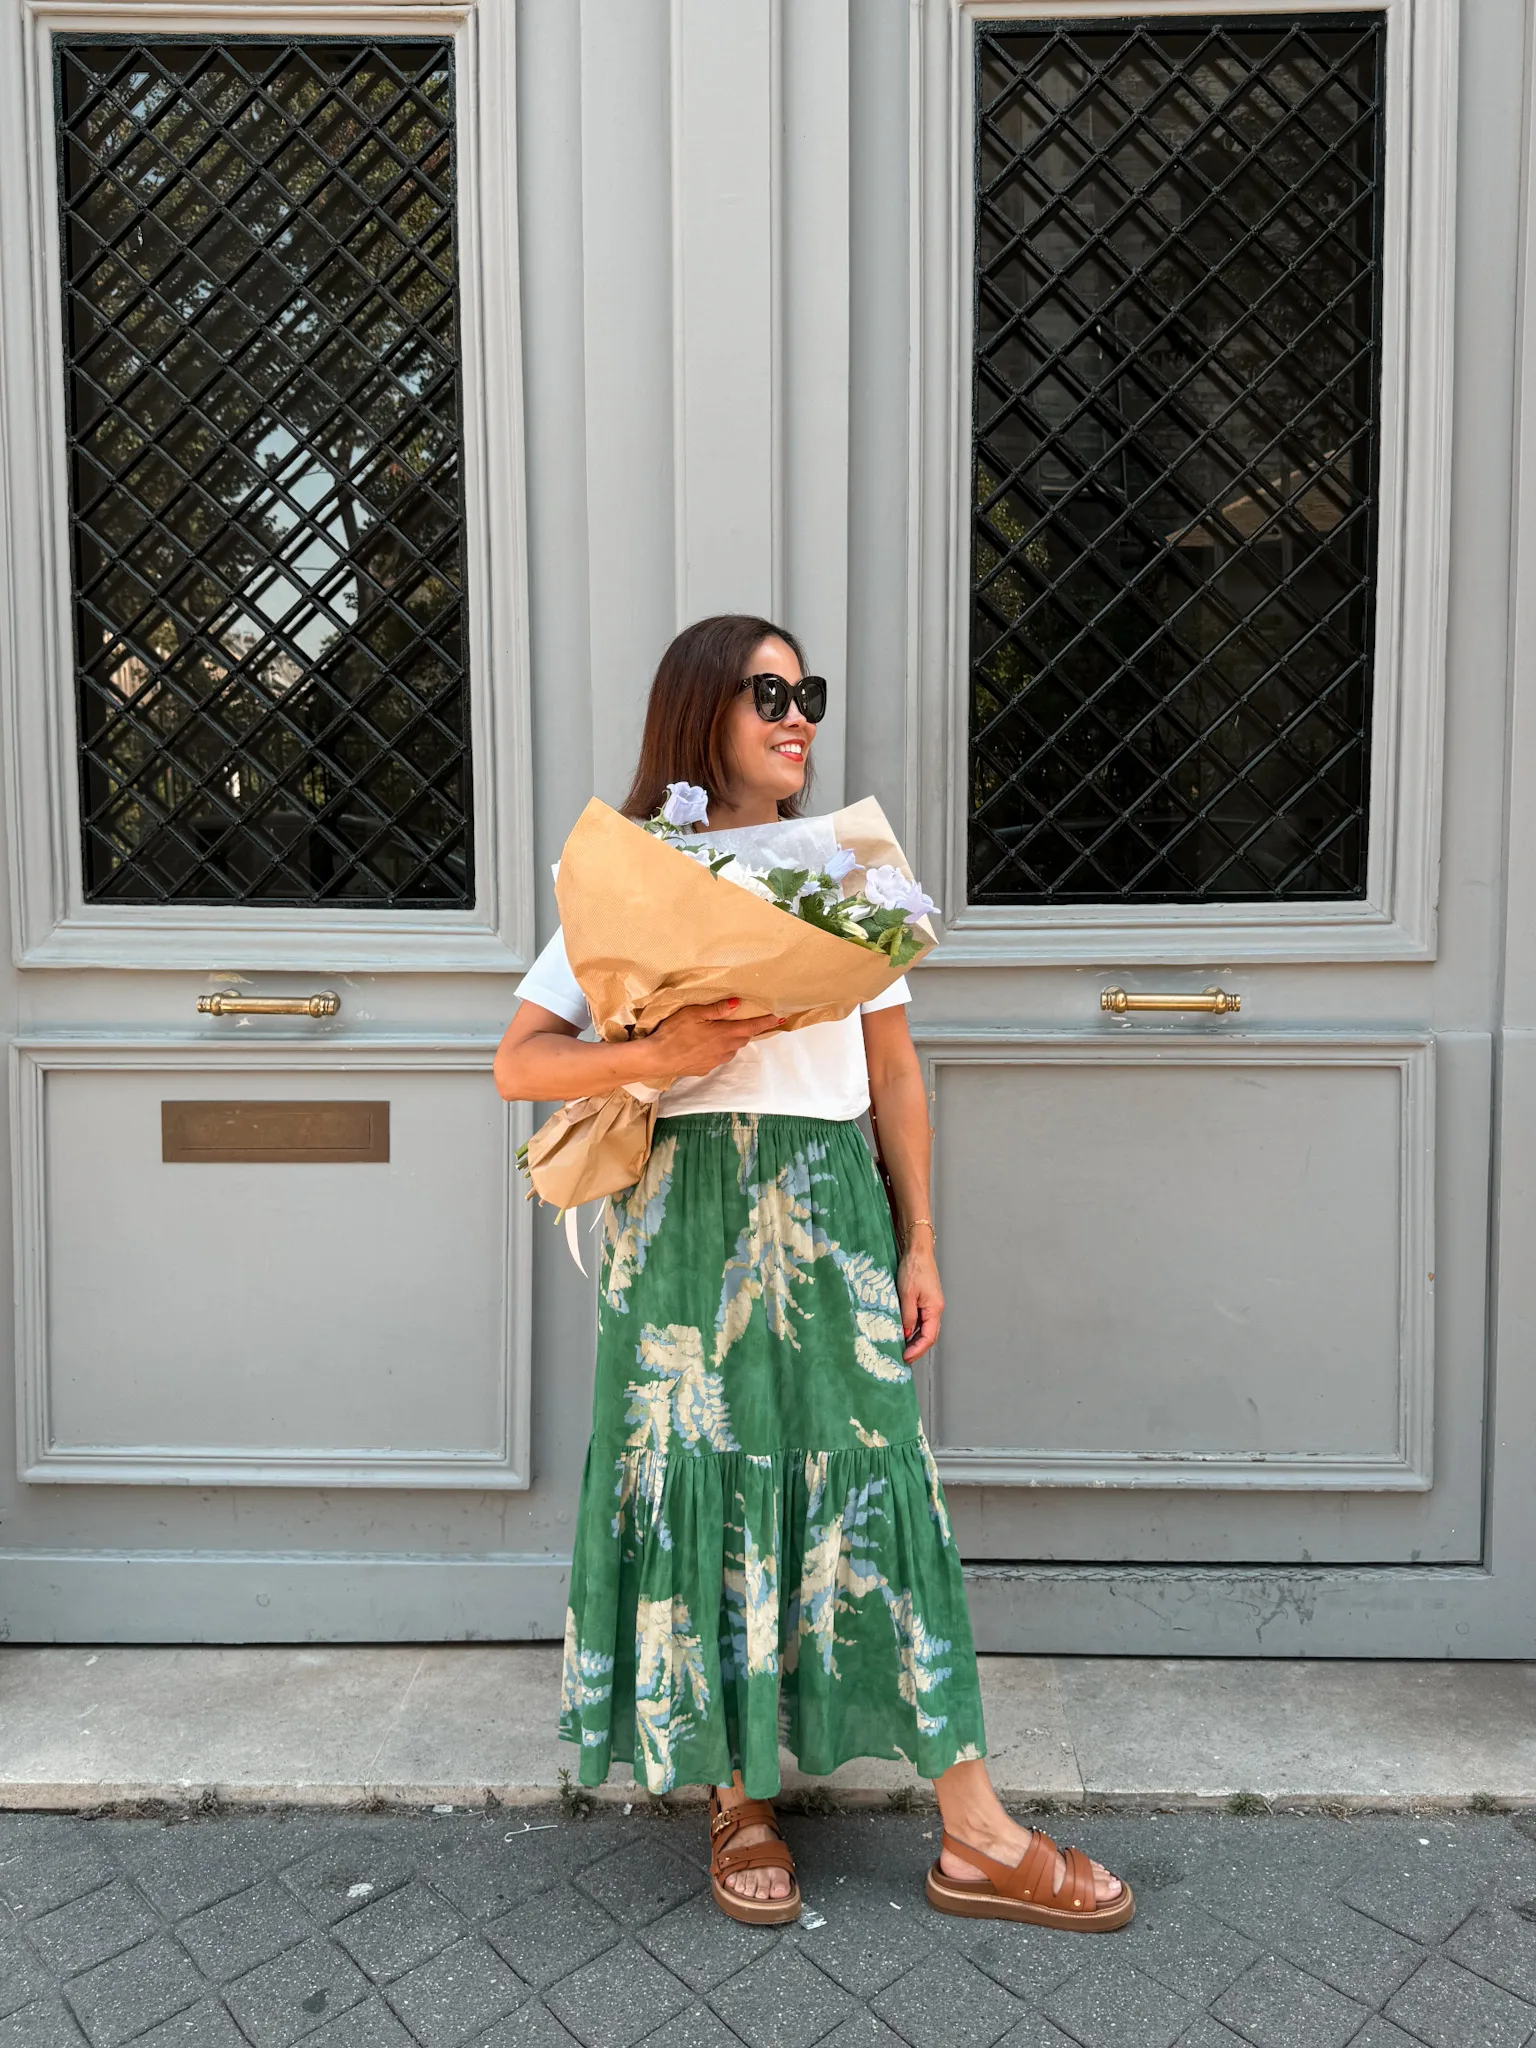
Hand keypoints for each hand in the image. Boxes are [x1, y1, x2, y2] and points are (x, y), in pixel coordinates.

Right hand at [640, 999, 780, 1079]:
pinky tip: (705, 1046)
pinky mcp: (705, 1069)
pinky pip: (719, 1057)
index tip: (778, 1019)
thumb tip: (738, 1003)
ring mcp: (715, 1061)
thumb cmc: (674, 1032)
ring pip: (731, 1049)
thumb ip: (717, 1009)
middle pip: (743, 1038)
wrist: (657, 1059)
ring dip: (732, 1040)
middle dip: (747, 1030)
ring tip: (722, 1032)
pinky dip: (719, 1050)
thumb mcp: (694, 1013)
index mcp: (724, 1034)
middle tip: (746, 1021)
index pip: (752, 1027)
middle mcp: (725, 1049)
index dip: (765, 1023)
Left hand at [898, 1237, 943, 1362]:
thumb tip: (905, 1333)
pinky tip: (902, 1332)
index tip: (905, 1358)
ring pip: (924, 1329)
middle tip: (902, 1358)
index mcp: (934, 1309)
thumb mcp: (906, 1294)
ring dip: (914, 1340)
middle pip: (928, 1335)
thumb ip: (907, 1315)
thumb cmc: (913, 1269)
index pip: (928, 1337)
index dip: (917, 1350)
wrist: (917, 1251)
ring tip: (901, 1348)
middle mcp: (935, 1309)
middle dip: (916, 1349)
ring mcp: (931, 1305)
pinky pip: (921, 1320)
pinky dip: (912, 1329)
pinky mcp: (925, 1300)